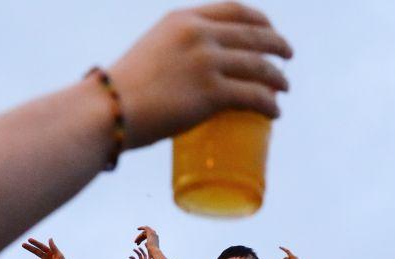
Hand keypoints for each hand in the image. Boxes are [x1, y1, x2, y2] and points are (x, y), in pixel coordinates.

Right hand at [23, 238, 71, 258]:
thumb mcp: (59, 255)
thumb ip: (53, 247)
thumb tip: (50, 238)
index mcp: (50, 253)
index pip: (41, 246)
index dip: (35, 243)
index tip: (29, 239)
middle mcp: (46, 258)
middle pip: (36, 251)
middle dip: (29, 248)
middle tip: (22, 244)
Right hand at [108, 5, 291, 148]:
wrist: (108, 110)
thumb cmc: (121, 91)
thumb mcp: (152, 52)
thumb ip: (174, 53)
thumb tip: (189, 75)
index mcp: (183, 19)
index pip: (234, 10)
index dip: (260, 19)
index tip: (269, 29)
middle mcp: (198, 34)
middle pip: (254, 35)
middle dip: (277, 45)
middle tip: (286, 58)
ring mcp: (207, 63)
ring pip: (259, 67)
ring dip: (278, 78)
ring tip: (283, 88)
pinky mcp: (211, 93)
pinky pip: (254, 97)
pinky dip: (270, 105)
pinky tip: (275, 112)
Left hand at [126, 247, 155, 258]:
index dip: (131, 257)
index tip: (129, 257)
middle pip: (139, 255)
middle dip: (136, 252)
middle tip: (134, 249)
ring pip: (143, 255)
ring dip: (141, 251)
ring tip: (139, 247)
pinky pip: (149, 257)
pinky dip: (148, 253)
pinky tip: (148, 249)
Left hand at [134, 226, 160, 252]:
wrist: (154, 252)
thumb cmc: (152, 253)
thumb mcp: (150, 248)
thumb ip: (148, 245)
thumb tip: (145, 243)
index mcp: (156, 239)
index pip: (147, 237)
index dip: (142, 240)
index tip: (137, 243)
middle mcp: (155, 235)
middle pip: (145, 235)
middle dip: (139, 238)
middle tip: (135, 242)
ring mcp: (153, 233)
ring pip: (144, 233)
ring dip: (139, 237)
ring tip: (134, 241)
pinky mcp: (150, 232)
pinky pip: (146, 228)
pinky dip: (142, 227)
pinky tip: (137, 228)